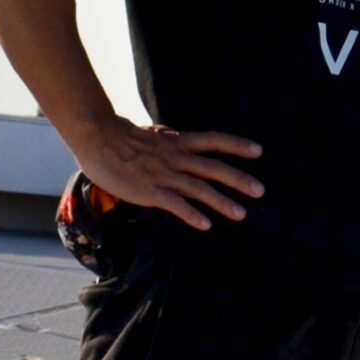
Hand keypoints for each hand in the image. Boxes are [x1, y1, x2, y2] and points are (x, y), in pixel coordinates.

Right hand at [74, 115, 263, 230]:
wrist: (99, 138)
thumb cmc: (122, 137)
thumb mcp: (154, 134)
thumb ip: (168, 138)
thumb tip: (175, 135)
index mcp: (179, 142)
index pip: (215, 141)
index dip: (237, 145)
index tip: (259, 151)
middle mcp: (177, 157)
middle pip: (215, 168)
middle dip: (239, 179)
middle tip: (260, 191)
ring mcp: (165, 174)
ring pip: (200, 188)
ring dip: (222, 202)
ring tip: (241, 214)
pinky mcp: (150, 191)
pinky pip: (176, 204)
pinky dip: (192, 214)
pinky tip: (206, 225)